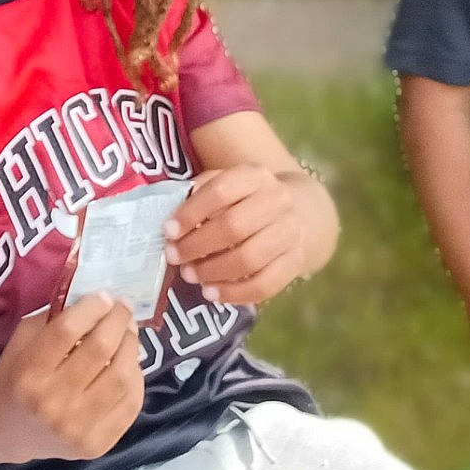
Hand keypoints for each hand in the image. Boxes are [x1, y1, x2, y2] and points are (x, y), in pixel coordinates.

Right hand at [0, 296, 144, 461]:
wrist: (11, 432)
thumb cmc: (17, 378)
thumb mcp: (22, 342)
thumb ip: (53, 319)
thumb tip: (95, 300)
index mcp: (28, 373)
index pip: (67, 331)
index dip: (92, 308)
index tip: (105, 296)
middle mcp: (51, 403)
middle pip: (99, 350)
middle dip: (118, 320)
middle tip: (124, 307)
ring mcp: (77, 428)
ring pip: (122, 377)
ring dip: (132, 346)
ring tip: (130, 332)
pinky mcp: (97, 445)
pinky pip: (130, 405)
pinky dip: (136, 378)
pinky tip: (131, 363)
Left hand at [162, 166, 308, 305]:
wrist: (300, 211)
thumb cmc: (248, 199)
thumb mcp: (227, 184)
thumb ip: (199, 196)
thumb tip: (172, 223)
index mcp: (255, 176)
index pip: (220, 190)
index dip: (191, 212)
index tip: (168, 231)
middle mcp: (278, 201)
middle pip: (234, 226)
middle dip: (197, 245)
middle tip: (174, 257)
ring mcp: (290, 233)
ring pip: (250, 259)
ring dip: (213, 271)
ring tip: (190, 276)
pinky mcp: (296, 262)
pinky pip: (265, 285)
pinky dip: (235, 293)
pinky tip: (212, 293)